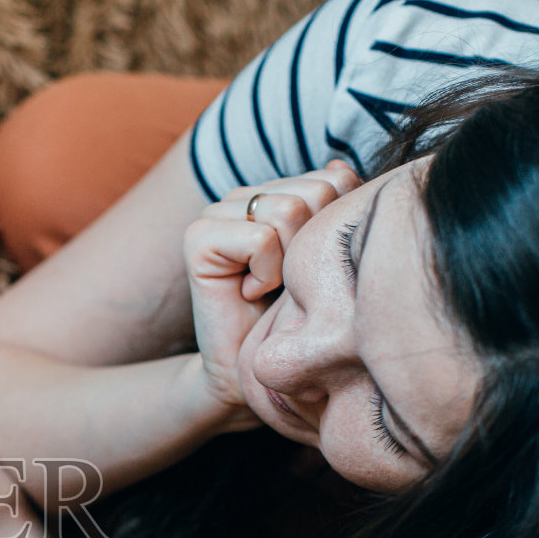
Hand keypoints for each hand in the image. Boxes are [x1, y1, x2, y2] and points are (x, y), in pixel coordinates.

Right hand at [185, 159, 362, 406]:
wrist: (250, 370)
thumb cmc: (291, 319)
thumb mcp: (323, 260)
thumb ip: (332, 210)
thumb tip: (341, 167)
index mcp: (272, 193)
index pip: (332, 179)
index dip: (334, 229)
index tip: (309, 268)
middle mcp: (240, 197)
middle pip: (314, 191)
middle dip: (312, 244)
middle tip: (288, 281)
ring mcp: (215, 213)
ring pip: (288, 210)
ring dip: (289, 263)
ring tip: (270, 286)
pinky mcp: (197, 239)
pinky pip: (261, 240)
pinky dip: (266, 275)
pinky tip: (250, 293)